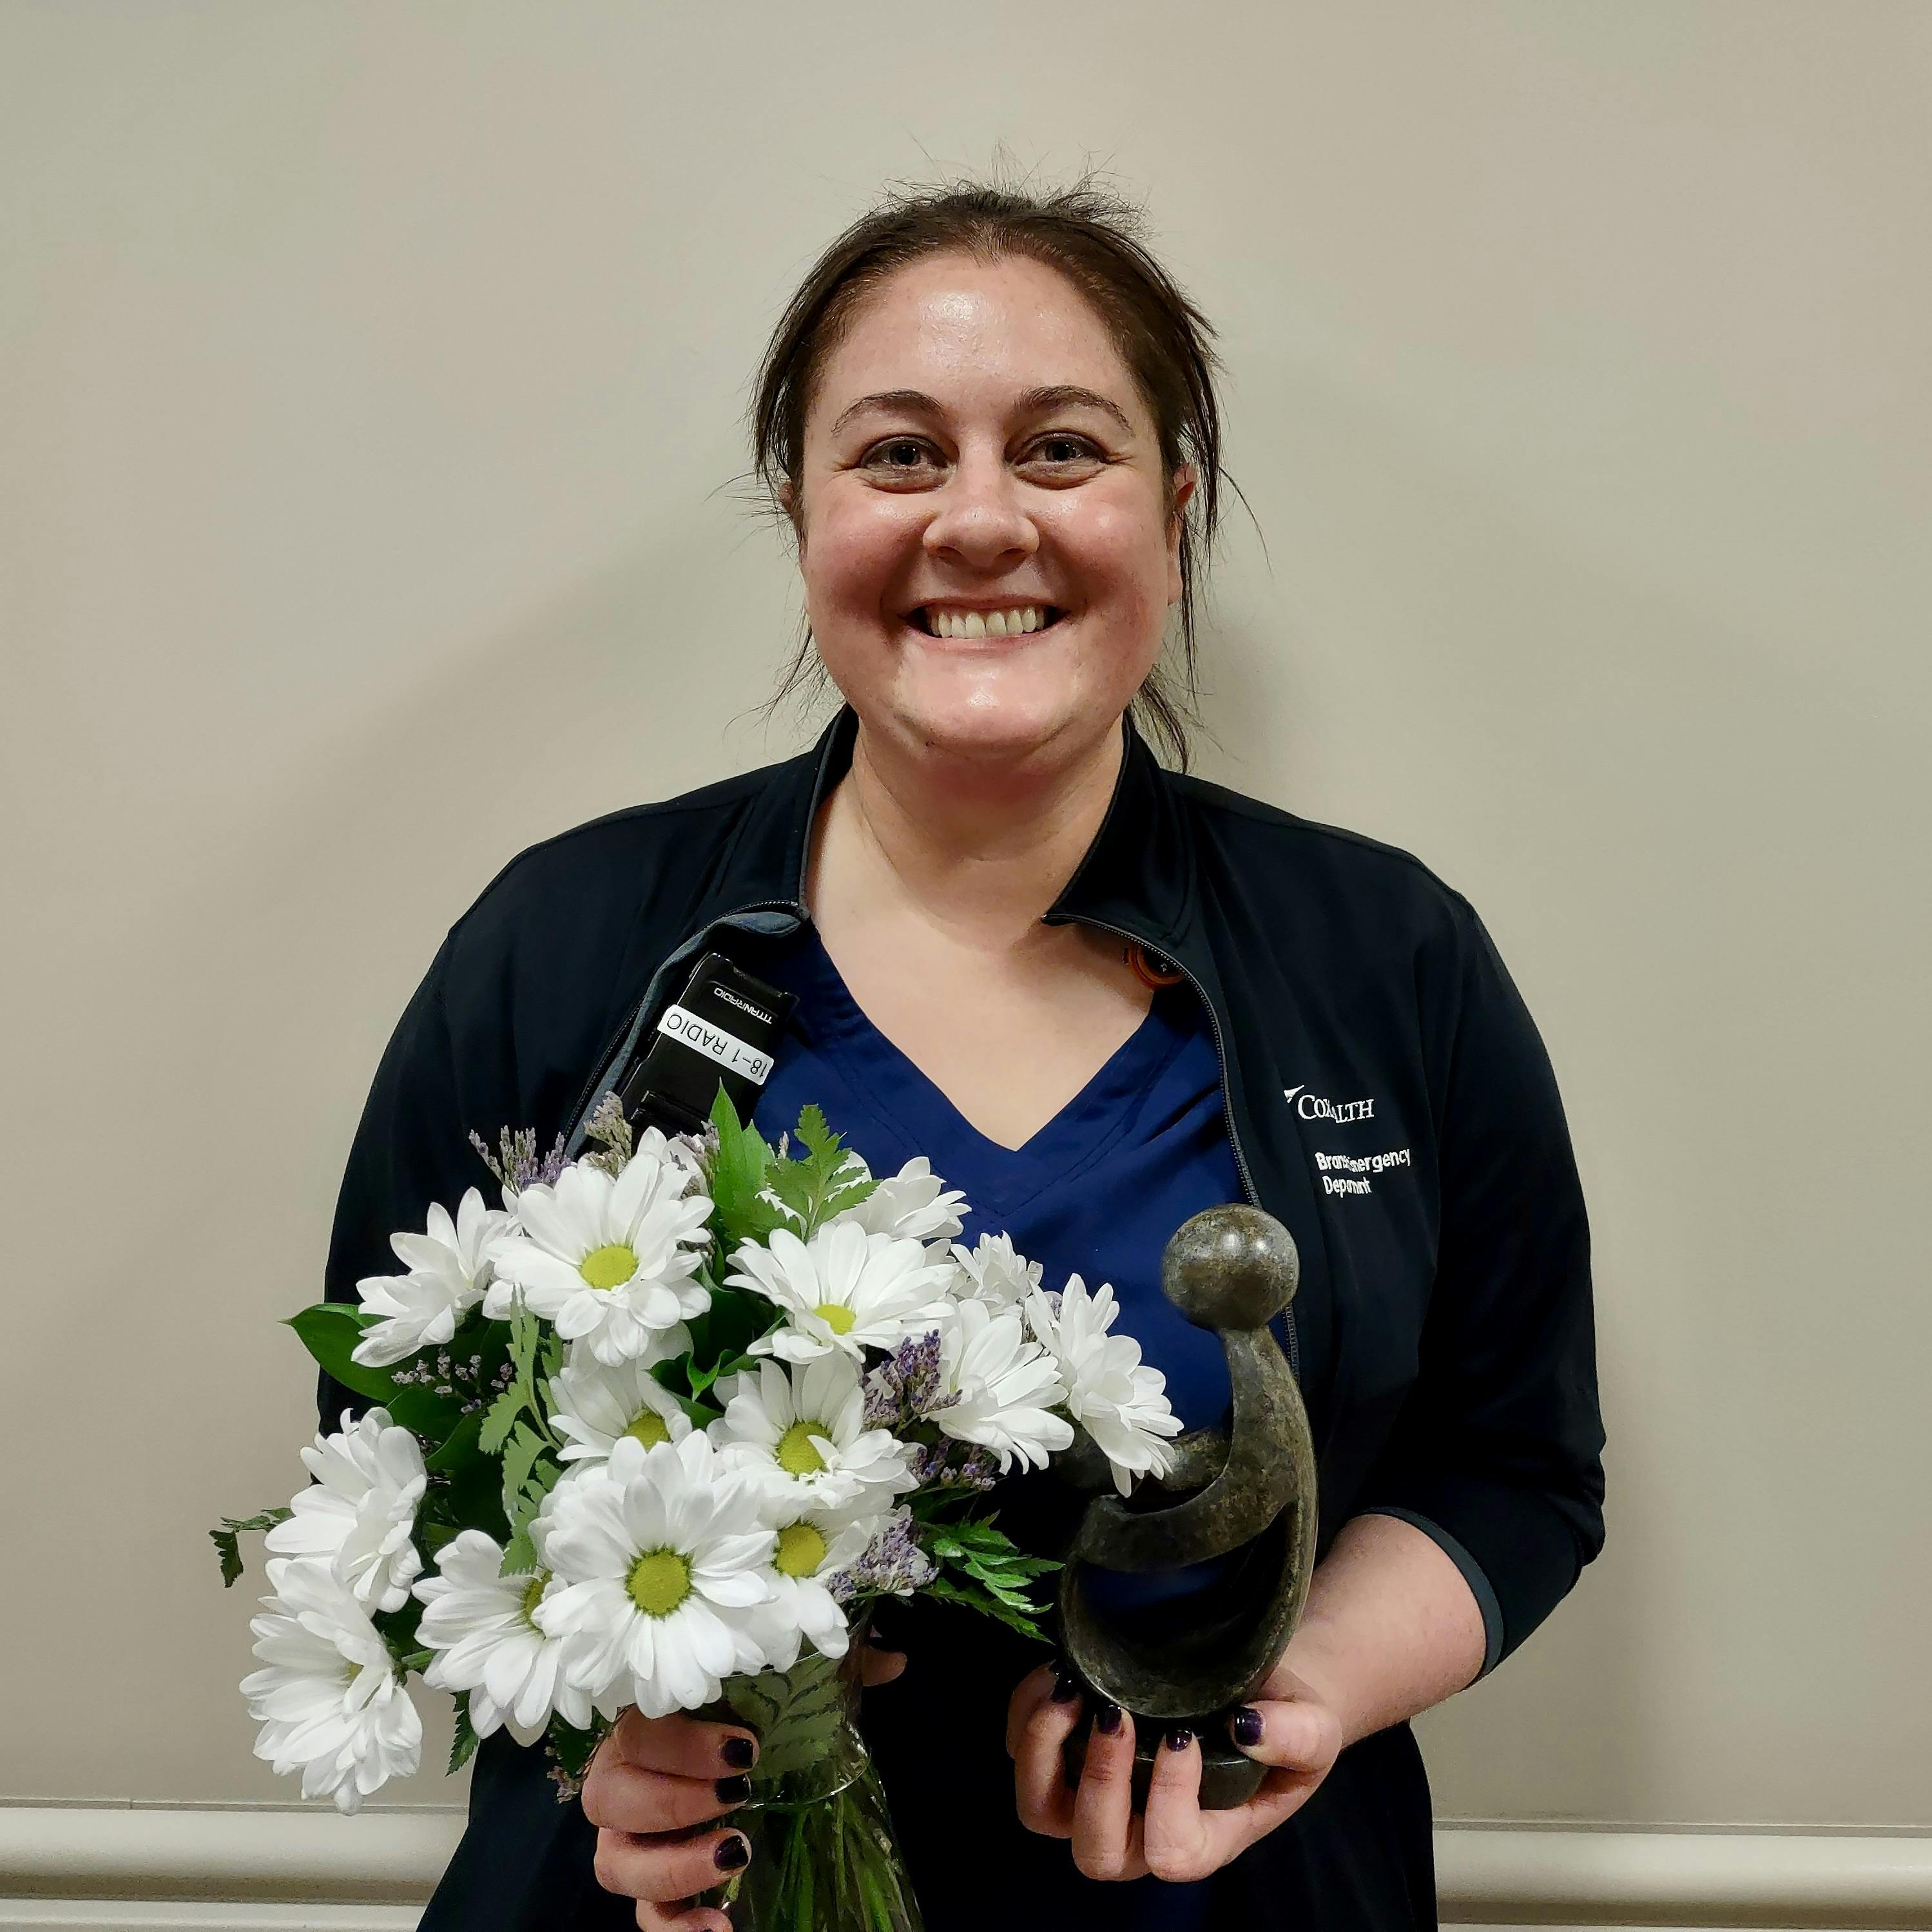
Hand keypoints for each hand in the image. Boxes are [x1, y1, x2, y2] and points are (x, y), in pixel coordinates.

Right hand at [584, 1635, 905, 1928]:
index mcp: (647, 1721)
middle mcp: (624, 1781)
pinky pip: (644, 1919)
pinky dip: (675, 1928)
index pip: (635, 1728)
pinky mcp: (649, 1891)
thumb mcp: (795, 1687)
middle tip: (740, 1792)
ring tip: (736, 1853)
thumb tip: (894, 1660)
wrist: (749, 1772)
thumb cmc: (759, 1719)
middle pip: (609, 1797)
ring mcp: (631, 1841)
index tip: (746, 1747)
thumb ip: (835, 1667)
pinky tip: (720, 1926)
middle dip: (673, 1799)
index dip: (680, 1743)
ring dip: (671, 1865)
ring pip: (615, 1862)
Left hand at [1005, 1660, 1341, 1882]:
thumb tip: (1245, 1727)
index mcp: (1204, 1838)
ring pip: (1041, 1811)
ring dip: (1043, 1751)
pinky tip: (1059, 1670)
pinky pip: (1021, 1751)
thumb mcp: (1314, 1727)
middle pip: (1095, 1851)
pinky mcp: (1064, 1754)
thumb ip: (1294, 1736)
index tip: (1183, 1734)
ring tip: (1071, 1690)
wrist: (1253, 1686)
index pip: (1172, 1852)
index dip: (1169, 1799)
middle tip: (1117, 1713)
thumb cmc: (1285, 1719)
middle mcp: (1140, 1833)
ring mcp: (1095, 1798)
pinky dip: (1027, 1711)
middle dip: (1098, 1782)